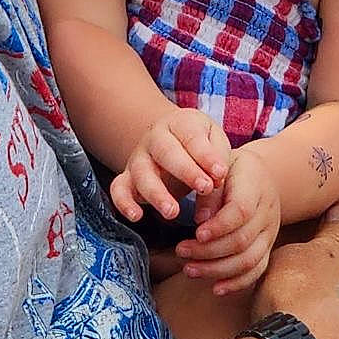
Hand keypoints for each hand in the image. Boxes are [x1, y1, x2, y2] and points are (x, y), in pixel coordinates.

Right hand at [110, 109, 230, 222]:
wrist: (174, 142)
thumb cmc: (200, 145)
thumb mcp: (216, 146)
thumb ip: (217, 171)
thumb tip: (213, 195)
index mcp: (180, 123)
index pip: (191, 136)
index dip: (206, 155)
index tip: (220, 173)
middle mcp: (155, 137)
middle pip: (166, 151)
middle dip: (186, 170)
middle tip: (204, 188)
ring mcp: (138, 157)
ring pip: (141, 172)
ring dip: (156, 193)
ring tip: (173, 212)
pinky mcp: (127, 177)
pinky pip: (118, 188)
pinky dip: (123, 202)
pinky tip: (136, 216)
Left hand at [175, 147, 280, 294]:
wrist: (258, 174)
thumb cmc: (229, 167)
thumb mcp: (217, 164)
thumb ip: (209, 190)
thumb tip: (200, 220)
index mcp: (255, 183)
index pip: (241, 211)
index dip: (218, 226)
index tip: (196, 233)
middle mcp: (267, 210)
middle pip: (242, 239)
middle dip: (208, 251)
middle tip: (181, 251)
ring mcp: (270, 231)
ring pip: (249, 260)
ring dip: (217, 270)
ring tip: (189, 269)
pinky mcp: (268, 247)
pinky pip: (257, 270)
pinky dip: (237, 283)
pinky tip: (216, 288)